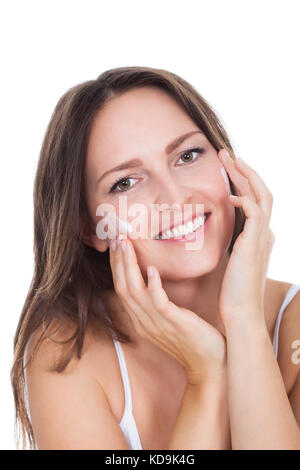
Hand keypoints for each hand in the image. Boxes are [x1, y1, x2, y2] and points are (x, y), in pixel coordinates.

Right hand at [109, 235, 225, 384]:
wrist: (209, 365)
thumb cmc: (192, 339)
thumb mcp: (169, 319)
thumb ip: (157, 302)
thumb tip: (153, 278)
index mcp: (141, 320)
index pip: (121, 289)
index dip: (117, 266)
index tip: (117, 244)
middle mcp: (144, 322)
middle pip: (122, 287)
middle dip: (118, 261)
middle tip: (117, 237)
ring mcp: (157, 323)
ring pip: (134, 292)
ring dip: (129, 266)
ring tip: (128, 245)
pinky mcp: (175, 323)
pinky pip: (159, 302)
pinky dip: (153, 285)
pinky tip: (152, 269)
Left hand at [217, 149, 274, 326]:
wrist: (240, 314)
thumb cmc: (234, 292)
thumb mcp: (234, 263)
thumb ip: (236, 246)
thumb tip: (229, 238)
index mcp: (260, 236)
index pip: (256, 200)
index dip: (244, 182)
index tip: (228, 169)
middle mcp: (265, 233)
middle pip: (261, 191)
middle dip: (244, 170)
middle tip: (227, 154)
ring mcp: (262, 237)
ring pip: (261, 195)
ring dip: (246, 175)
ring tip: (230, 159)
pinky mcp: (254, 244)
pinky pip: (254, 212)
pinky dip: (244, 199)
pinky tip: (228, 196)